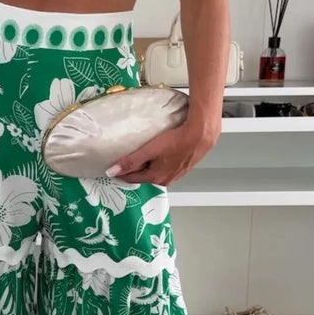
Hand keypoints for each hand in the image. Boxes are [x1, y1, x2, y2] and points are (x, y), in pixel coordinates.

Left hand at [105, 117, 220, 185]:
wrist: (201, 135)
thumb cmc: (177, 141)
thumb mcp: (149, 150)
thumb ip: (131, 161)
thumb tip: (112, 171)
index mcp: (155, 177)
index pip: (131, 178)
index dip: (121, 171)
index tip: (113, 166)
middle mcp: (165, 180)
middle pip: (144, 175)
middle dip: (135, 168)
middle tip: (128, 157)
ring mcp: (176, 175)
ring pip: (155, 171)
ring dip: (148, 165)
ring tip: (144, 153)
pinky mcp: (183, 167)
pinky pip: (166, 167)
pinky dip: (160, 162)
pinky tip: (162, 152)